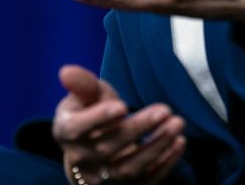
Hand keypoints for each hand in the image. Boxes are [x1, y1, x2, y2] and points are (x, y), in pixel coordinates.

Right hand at [54, 65, 185, 183]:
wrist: (91, 146)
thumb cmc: (91, 111)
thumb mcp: (86, 94)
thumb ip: (82, 84)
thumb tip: (66, 71)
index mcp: (66, 132)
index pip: (77, 128)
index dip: (98, 118)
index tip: (122, 106)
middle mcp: (80, 159)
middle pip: (108, 148)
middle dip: (138, 128)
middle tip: (165, 110)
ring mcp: (100, 178)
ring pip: (128, 169)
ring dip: (156, 147)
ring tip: (177, 124)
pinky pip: (144, 182)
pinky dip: (164, 165)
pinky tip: (179, 143)